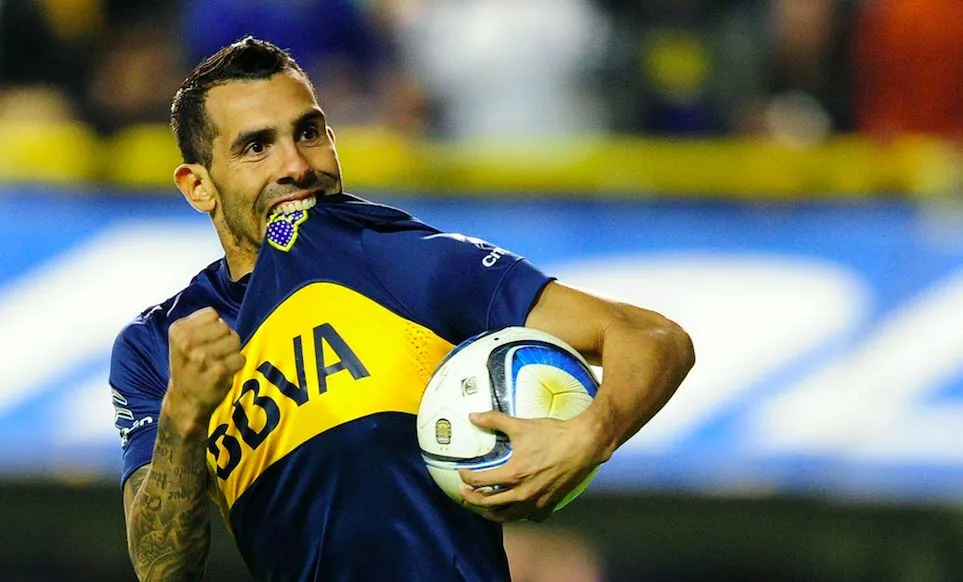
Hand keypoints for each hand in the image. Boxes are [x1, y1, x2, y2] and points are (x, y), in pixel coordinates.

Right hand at [166, 307, 244, 430]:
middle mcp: (187, 343)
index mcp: (177, 331)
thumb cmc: (187, 366)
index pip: (212, 314)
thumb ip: (199, 324)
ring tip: (220, 361)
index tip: (205, 340)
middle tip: (215, 353)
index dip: (214, 326)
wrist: (185, 400)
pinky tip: (224, 372)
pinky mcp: (217, 372)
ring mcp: (202, 358)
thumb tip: (221, 319)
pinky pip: (240, 358)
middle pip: (225, 327)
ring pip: (235, 341)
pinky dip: (236, 365)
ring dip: (232, 351)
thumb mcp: (181, 340)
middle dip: (225, 338)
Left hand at [457, 411, 603, 522]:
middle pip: (488, 504)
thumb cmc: (552, 434)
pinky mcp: (550, 503)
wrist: (584, 444)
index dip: (465, 478)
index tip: (462, 472)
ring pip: (507, 516)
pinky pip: (530, 517)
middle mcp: (522, 493)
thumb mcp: (520, 425)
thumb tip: (472, 416)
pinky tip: (516, 509)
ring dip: (492, 513)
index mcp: (512, 475)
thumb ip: (494, 420)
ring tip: (484, 508)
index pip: (478, 482)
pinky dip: (520, 515)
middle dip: (472, 499)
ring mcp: (537, 501)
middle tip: (464, 494)